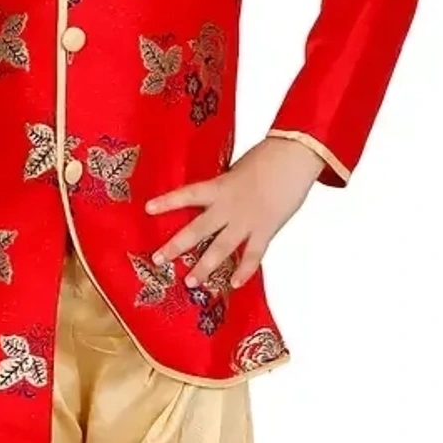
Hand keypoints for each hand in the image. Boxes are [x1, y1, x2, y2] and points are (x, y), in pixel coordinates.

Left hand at [144, 135, 323, 288]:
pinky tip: (235, 285)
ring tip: (190, 281)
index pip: (186, 195)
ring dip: (204, 267)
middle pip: (197, 230)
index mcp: (219, 187)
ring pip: (220, 249)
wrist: (295, 158)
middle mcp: (228, 207)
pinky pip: (253, 256)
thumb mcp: (238, 169)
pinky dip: (245, 271)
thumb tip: (211, 197)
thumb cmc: (268, 158)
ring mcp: (246, 221)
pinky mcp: (265, 230)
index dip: (167, 202)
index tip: (147, 209)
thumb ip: (224, 186)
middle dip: (175, 246)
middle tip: (158, 259)